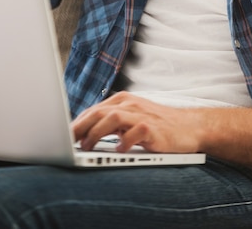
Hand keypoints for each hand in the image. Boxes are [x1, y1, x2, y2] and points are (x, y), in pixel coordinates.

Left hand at [72, 91, 202, 153]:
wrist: (189, 127)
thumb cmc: (157, 125)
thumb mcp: (131, 119)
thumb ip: (111, 123)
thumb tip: (84, 134)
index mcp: (122, 100)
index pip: (94, 109)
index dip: (77, 123)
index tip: (63, 136)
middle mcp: (130, 104)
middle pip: (99, 111)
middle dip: (80, 126)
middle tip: (68, 142)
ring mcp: (142, 114)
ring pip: (112, 118)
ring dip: (96, 133)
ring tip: (87, 147)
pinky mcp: (153, 127)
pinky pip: (135, 132)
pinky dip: (124, 141)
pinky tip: (118, 150)